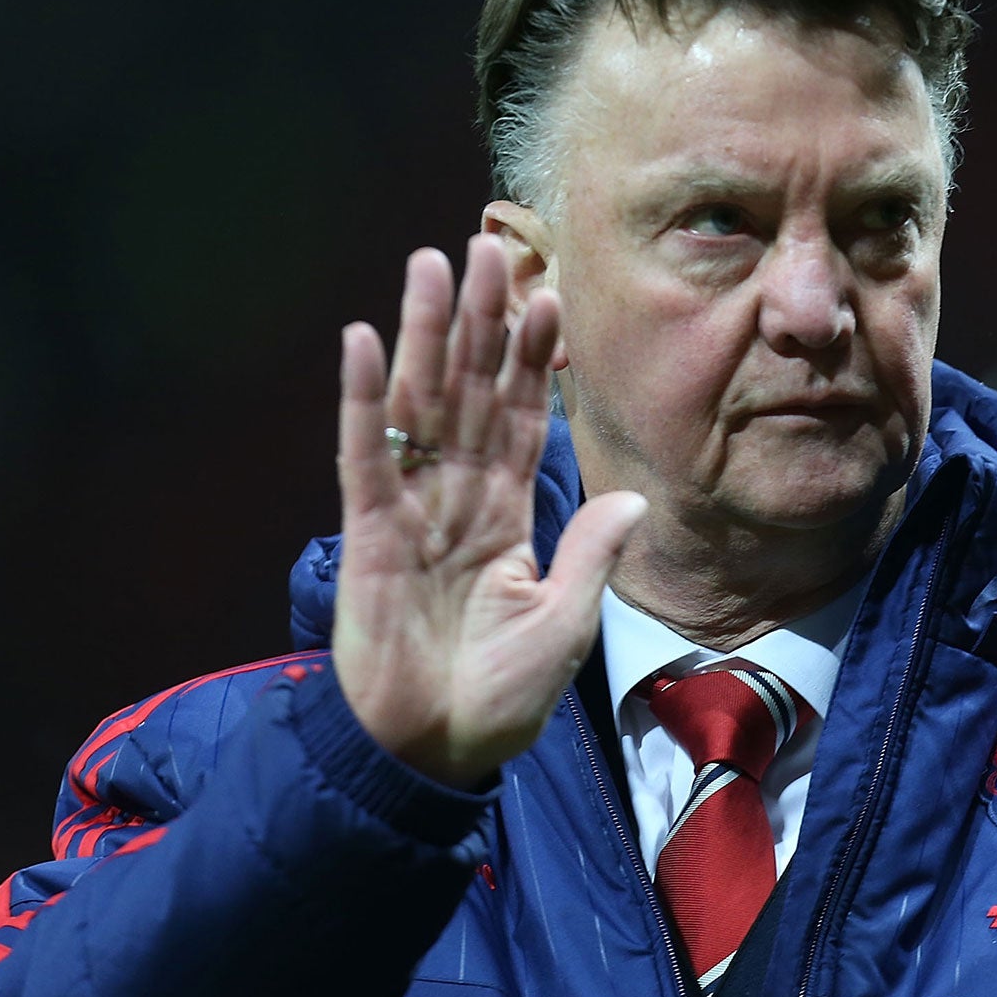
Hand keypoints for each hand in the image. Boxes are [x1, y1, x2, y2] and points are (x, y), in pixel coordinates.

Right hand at [330, 235, 644, 785]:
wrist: (435, 750)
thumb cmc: (498, 696)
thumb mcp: (565, 624)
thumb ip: (590, 556)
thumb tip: (633, 501)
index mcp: (507, 515)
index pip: (525, 420)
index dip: (536, 362)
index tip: (554, 299)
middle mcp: (457, 498)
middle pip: (472, 392)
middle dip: (482, 321)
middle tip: (491, 245)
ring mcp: (410, 509)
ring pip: (421, 404)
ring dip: (427, 334)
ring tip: (434, 263)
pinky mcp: (367, 532)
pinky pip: (364, 454)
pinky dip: (364, 399)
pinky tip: (366, 340)